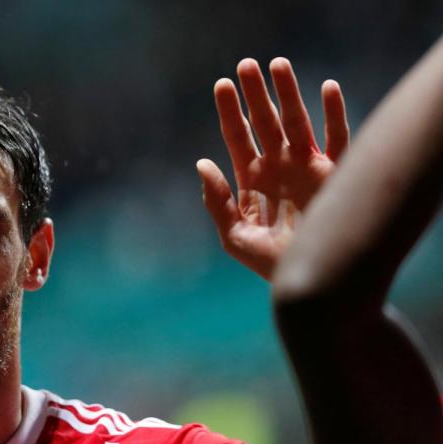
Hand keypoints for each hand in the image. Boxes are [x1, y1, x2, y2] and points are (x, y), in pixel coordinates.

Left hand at [197, 57, 347, 279]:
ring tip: (277, 64)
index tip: (221, 85)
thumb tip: (201, 163)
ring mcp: (308, 167)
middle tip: (245, 65)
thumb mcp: (235, 236)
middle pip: (265, 122)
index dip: (229, 111)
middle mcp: (279, 167)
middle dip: (255, 94)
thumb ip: (216, 202)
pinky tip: (326, 88)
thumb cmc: (269, 263)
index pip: (237, 137)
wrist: (311, 282)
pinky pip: (338, 138)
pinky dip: (334, 114)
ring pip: (297, 121)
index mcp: (252, 178)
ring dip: (288, 93)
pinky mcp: (335, 175)